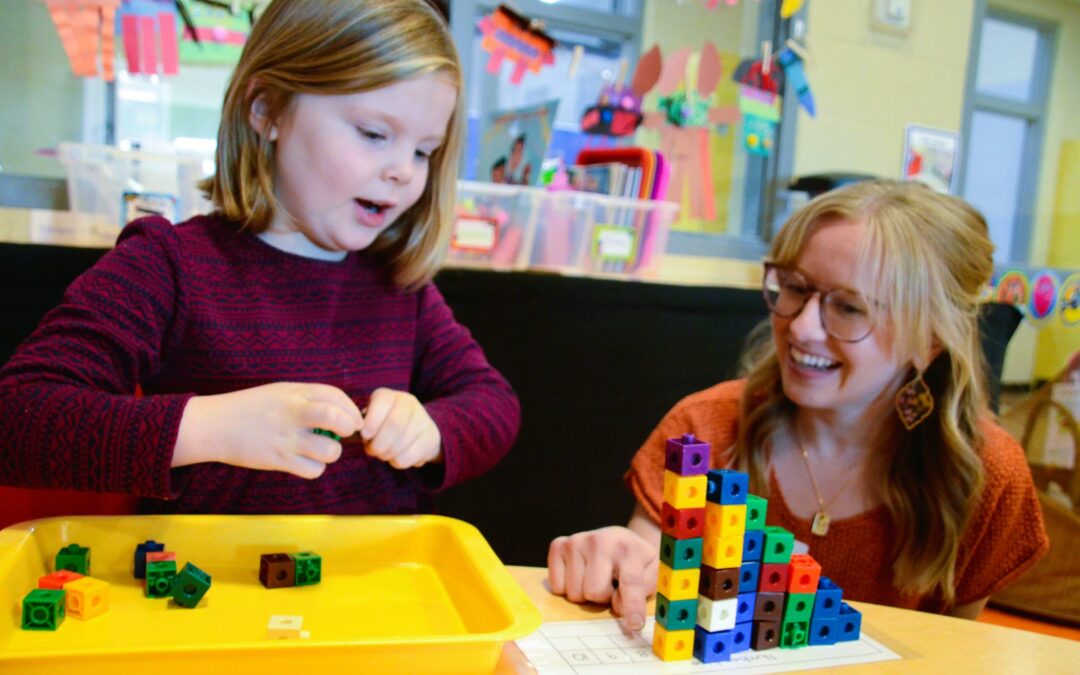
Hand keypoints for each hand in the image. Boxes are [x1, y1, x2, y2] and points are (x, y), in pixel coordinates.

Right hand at [175, 382, 362, 478]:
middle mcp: (292, 413)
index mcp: (294, 393)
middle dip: (348, 426)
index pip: (335, 395)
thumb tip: (339, 413)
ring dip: (332, 453)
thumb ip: (307, 398)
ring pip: (329, 450)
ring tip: (322, 450)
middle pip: (335, 418)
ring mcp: (286, 438)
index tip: (352, 420)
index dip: (351, 409)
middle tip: (345, 432)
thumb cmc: (250, 407)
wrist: (215, 425)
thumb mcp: (280, 392)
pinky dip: (315, 468)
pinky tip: (306, 462)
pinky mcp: (279, 460)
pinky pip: (313, 470)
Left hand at [359, 388, 441, 468]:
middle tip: (372, 451)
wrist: (417, 430)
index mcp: (390, 396)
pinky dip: (397, 462)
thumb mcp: (373, 418)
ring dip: (386, 454)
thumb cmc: (384, 425)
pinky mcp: (431, 438)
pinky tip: (397, 456)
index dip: (371, 422)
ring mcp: (423, 420)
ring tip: (384, 453)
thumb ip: (364, 424)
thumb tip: (359, 434)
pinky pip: (409, 456)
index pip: (382, 403)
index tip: (365, 435)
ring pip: (401, 443)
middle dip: (378, 443)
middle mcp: (409, 403)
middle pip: (394, 424)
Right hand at [548, 526, 657, 631]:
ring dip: (585, 594)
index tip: (634, 624)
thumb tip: (619, 608)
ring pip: (575, 593)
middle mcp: (600, 541)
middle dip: (602, 598)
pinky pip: (557, 587)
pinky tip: (580, 573)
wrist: (617, 538)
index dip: (632, 607)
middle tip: (609, 586)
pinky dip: (567, 587)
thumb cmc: (634, 560)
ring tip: (595, 578)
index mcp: (629, 549)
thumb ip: (643, 591)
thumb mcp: (651, 571)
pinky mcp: (559, 545)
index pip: (630, 583)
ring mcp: (577, 542)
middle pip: (594, 593)